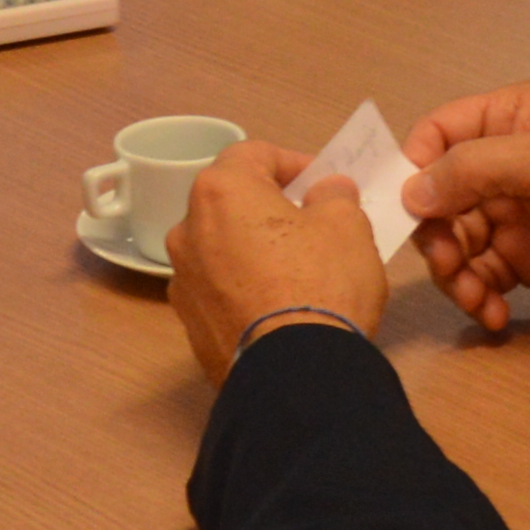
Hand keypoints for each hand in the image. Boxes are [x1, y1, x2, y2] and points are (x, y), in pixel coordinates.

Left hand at [171, 143, 394, 378]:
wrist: (294, 375)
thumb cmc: (320, 283)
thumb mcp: (347, 225)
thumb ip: (334, 195)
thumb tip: (326, 189)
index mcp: (220, 192)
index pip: (253, 154)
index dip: (292, 162)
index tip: (321, 182)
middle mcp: (187, 230)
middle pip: (230, 202)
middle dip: (269, 206)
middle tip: (310, 222)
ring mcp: (182, 279)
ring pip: (221, 247)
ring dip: (252, 248)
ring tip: (295, 269)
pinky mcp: (189, 323)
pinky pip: (219, 288)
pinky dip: (243, 286)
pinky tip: (276, 305)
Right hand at [400, 84, 529, 333]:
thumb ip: (474, 169)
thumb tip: (411, 192)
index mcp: (510, 120)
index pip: (436, 134)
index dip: (414, 169)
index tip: (408, 209)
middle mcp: (506, 165)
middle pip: (436, 197)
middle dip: (434, 234)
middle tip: (450, 262)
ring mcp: (515, 215)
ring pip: (454, 242)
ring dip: (455, 273)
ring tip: (475, 296)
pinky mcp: (527, 261)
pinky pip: (481, 276)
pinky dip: (479, 296)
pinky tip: (495, 313)